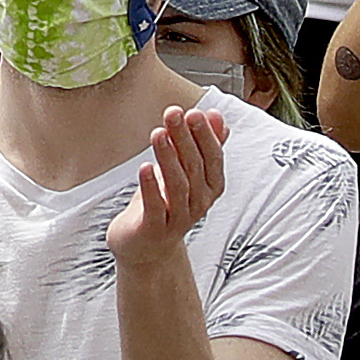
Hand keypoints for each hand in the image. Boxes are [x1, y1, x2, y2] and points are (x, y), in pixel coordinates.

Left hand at [109, 100, 226, 271]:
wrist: (147, 247)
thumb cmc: (166, 203)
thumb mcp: (185, 172)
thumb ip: (202, 145)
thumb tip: (215, 115)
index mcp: (210, 188)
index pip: (212, 159)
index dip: (205, 136)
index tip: (195, 112)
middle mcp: (199, 203)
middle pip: (194, 168)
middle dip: (185, 139)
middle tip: (173, 114)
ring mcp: (178, 218)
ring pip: (177, 186)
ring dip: (168, 158)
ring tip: (158, 133)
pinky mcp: (154, 228)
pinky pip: (155, 206)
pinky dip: (151, 186)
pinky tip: (144, 167)